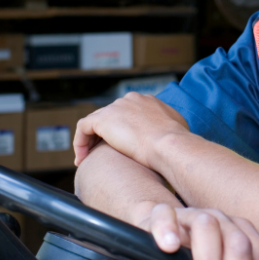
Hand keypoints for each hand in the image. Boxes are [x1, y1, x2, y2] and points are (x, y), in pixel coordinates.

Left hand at [73, 93, 187, 167]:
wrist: (169, 144)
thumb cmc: (177, 142)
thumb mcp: (178, 129)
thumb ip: (169, 127)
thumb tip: (171, 136)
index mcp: (147, 101)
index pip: (127, 113)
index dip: (121, 131)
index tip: (120, 148)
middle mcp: (129, 100)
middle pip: (110, 117)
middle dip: (104, 136)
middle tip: (102, 155)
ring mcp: (115, 108)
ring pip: (95, 123)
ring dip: (90, 141)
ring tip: (89, 160)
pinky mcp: (102, 119)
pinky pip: (83, 128)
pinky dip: (80, 143)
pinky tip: (82, 160)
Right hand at [140, 203, 258, 259]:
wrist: (167, 226)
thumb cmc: (201, 251)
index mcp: (243, 233)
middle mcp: (223, 222)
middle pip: (239, 246)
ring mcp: (193, 216)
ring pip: (207, 228)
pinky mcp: (162, 214)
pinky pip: (165, 215)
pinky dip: (168, 230)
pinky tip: (170, 248)